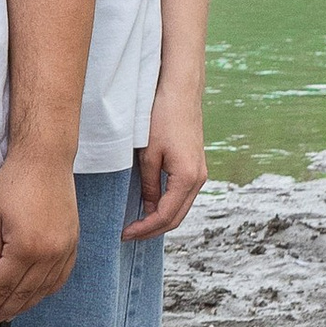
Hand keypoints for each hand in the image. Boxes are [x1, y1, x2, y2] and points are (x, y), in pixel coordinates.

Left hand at [0, 140, 81, 326]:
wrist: (46, 160)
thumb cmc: (13, 183)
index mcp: (25, 248)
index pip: (3, 287)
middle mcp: (49, 254)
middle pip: (23, 293)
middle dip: (4, 311)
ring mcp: (64, 250)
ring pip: (43, 290)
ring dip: (25, 305)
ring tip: (9, 315)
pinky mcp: (73, 243)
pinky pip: (60, 277)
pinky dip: (46, 291)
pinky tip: (35, 297)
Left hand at [129, 81, 208, 238]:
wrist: (180, 92)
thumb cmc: (162, 118)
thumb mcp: (149, 154)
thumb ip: (149, 184)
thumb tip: (149, 207)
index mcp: (188, 178)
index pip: (165, 216)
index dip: (144, 228)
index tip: (125, 234)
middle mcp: (199, 179)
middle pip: (176, 218)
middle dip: (152, 230)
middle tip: (129, 234)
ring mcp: (200, 173)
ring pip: (181, 208)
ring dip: (160, 219)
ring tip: (137, 223)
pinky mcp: (196, 167)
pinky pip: (182, 195)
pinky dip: (168, 206)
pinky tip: (150, 206)